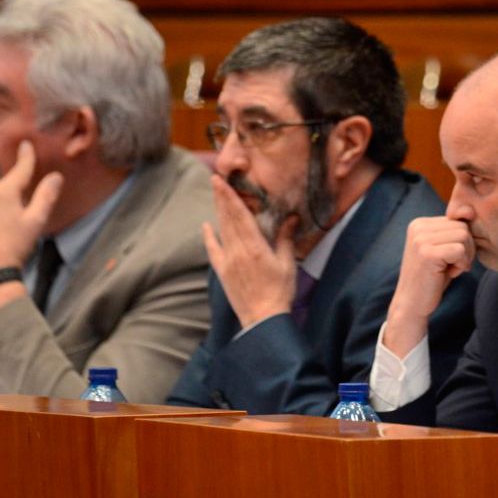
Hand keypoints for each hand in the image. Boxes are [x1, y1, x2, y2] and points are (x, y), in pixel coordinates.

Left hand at [0, 140, 62, 271]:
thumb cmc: (16, 245)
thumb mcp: (37, 220)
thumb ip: (46, 195)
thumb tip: (56, 176)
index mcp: (4, 191)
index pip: (20, 169)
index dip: (26, 156)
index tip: (26, 144)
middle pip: (5, 187)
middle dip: (14, 195)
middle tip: (21, 215)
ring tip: (6, 227)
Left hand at [202, 174, 296, 327]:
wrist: (263, 318)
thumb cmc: (280, 292)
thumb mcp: (287, 263)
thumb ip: (285, 239)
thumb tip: (292, 217)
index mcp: (255, 247)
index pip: (241, 216)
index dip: (231, 197)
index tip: (223, 181)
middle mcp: (238, 251)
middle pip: (228, 219)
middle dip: (221, 198)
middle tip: (215, 179)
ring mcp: (227, 261)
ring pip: (221, 230)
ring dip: (218, 211)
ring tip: (214, 194)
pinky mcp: (222, 272)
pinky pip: (213, 250)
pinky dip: (209, 237)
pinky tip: (206, 225)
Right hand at [382, 216, 474, 356]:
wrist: (412, 305)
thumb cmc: (432, 279)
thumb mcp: (442, 249)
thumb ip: (453, 232)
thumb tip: (471, 212)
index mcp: (420, 223)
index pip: (458, 221)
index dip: (462, 243)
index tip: (450, 259)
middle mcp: (418, 227)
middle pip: (462, 227)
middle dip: (466, 249)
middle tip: (453, 266)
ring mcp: (420, 239)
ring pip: (464, 236)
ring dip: (465, 257)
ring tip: (451, 269)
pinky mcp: (427, 253)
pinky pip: (460, 250)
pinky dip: (462, 264)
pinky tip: (450, 274)